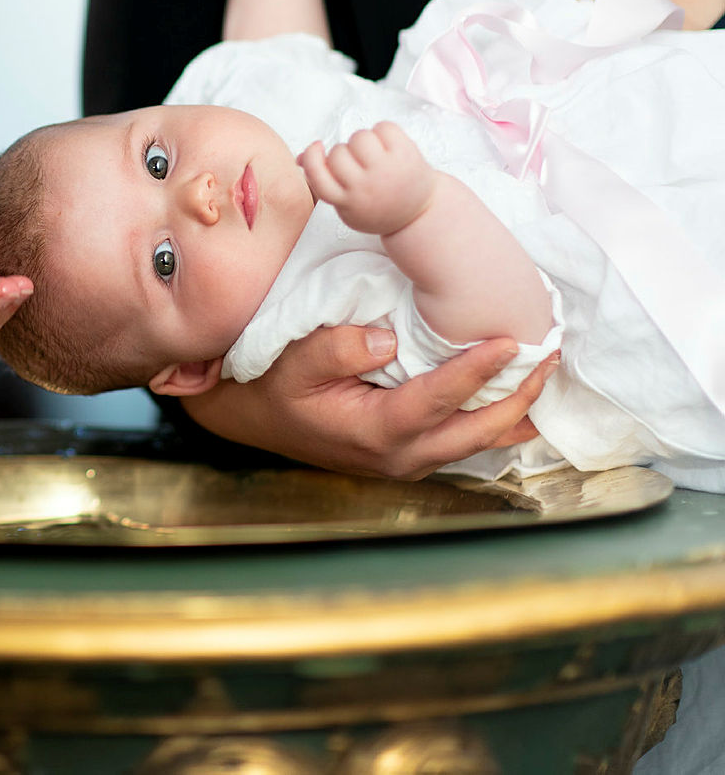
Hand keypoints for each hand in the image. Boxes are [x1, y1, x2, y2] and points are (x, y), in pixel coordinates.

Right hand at [184, 325, 556, 479]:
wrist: (253, 419)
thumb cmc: (271, 387)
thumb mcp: (294, 360)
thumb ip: (338, 348)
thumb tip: (387, 340)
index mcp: (375, 431)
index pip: (440, 400)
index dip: (478, 371)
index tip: (509, 341)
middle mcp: (400, 456)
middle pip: (478, 431)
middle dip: (519, 396)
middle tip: (548, 357)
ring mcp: (408, 461)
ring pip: (479, 442)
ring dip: (517, 411)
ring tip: (547, 376)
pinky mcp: (409, 455)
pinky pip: (466, 442)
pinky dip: (496, 420)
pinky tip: (516, 399)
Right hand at [299, 122, 435, 235]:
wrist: (420, 214)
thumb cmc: (378, 206)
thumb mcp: (347, 205)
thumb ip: (325, 183)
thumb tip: (300, 158)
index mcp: (347, 202)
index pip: (317, 175)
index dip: (313, 156)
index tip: (318, 147)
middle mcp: (364, 187)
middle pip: (338, 153)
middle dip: (344, 151)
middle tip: (358, 161)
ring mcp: (385, 171)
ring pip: (359, 137)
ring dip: (363, 139)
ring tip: (373, 152)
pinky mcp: (405, 156)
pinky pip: (383, 127)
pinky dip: (383, 130)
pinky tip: (388, 143)